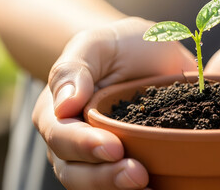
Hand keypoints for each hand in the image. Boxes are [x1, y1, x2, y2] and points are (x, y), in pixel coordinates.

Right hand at [32, 17, 195, 188]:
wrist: (147, 55)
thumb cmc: (118, 47)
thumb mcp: (96, 44)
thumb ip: (74, 70)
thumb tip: (64, 106)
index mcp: (59, 113)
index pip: (61, 136)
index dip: (84, 146)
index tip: (114, 146)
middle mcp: (74, 141)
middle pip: (75, 172)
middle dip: (104, 178)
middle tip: (137, 175)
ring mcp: (99, 156)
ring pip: (97, 185)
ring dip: (119, 189)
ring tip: (149, 187)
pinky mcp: (128, 161)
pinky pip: (123, 183)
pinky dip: (138, 189)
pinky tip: (160, 187)